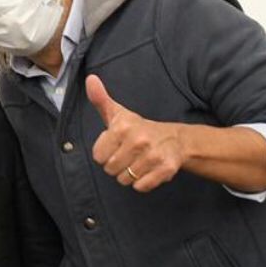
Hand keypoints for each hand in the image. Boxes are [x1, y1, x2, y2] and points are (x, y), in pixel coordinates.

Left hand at [87, 74, 184, 192]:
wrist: (175, 140)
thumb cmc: (138, 128)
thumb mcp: (118, 114)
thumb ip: (100, 99)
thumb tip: (89, 79)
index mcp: (123, 128)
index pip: (98, 156)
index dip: (105, 153)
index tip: (116, 145)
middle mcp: (138, 141)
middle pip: (110, 169)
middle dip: (117, 165)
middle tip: (129, 154)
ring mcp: (153, 156)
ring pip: (124, 179)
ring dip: (130, 175)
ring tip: (139, 161)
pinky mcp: (165, 169)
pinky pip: (141, 187)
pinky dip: (143, 183)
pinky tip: (149, 170)